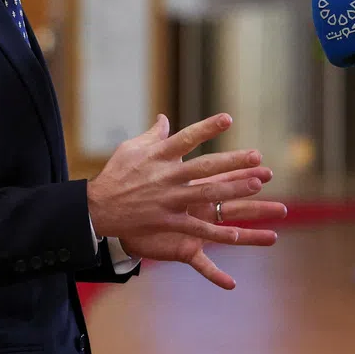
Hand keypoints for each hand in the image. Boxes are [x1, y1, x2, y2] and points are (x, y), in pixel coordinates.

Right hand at [86, 113, 274, 287]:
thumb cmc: (115, 174)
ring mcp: (168, 199)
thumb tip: (164, 118)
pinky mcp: (166, 220)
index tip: (228, 119)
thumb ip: (152, 135)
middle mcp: (166, 176)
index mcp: (158, 155)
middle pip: (205, 167)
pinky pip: (195, 228)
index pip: (187, 138)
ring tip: (256, 184)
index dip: (208, 128)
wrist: (98, 207)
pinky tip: (235, 235)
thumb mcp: (130, 149)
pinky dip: (214, 233)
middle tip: (256, 156)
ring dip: (232, 189)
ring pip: (206, 193)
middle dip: (232, 161)